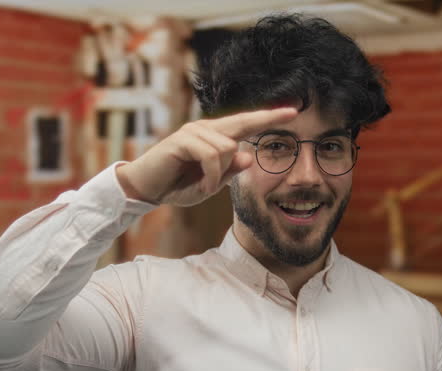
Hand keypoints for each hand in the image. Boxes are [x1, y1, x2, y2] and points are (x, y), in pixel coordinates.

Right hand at [116, 107, 297, 206]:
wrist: (147, 189)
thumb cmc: (177, 186)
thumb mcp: (210, 184)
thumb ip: (229, 172)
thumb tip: (249, 156)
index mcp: (215, 137)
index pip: (245, 123)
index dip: (268, 117)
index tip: (292, 111)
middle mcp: (206, 129)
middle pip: (242, 123)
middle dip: (267, 118)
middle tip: (294, 112)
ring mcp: (194, 131)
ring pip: (227, 148)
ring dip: (219, 174)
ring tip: (205, 186)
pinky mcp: (182, 139)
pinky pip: (211, 155)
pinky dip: (211, 176)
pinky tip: (203, 185)